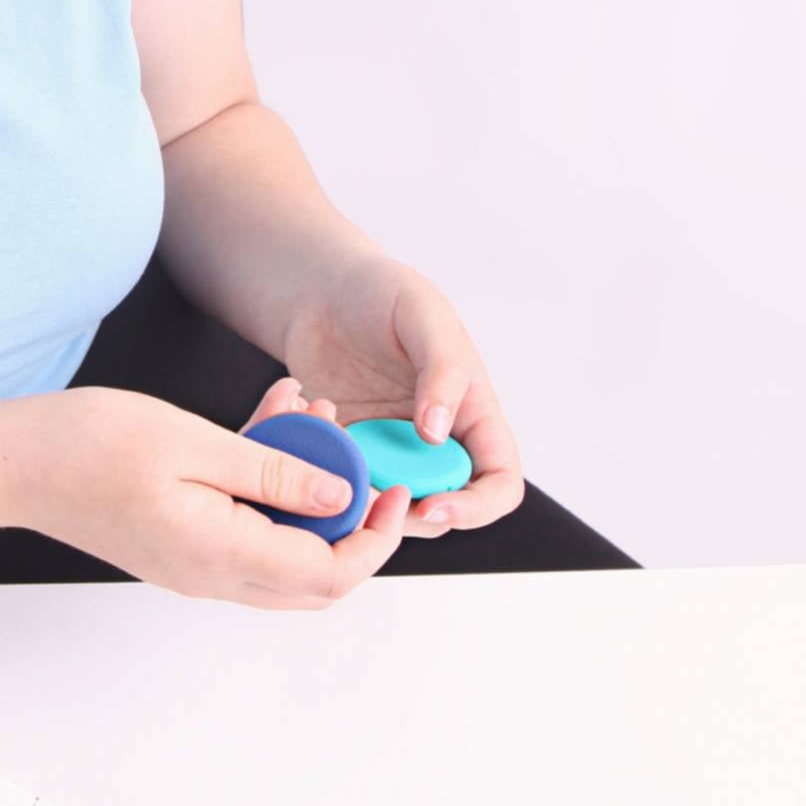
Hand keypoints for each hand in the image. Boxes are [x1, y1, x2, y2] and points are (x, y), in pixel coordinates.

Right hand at [16, 380, 413, 609]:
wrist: (13, 464)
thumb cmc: (88, 445)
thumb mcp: (194, 442)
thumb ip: (274, 473)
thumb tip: (342, 496)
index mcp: (222, 555)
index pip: (330, 574)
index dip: (373, 538)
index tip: (390, 490)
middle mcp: (212, 574)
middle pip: (314, 576)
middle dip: (349, 519)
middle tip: (359, 460)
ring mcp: (193, 564)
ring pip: (281, 550)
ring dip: (307, 495)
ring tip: (307, 420)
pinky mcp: (177, 545)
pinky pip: (245, 531)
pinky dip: (267, 489)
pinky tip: (265, 425)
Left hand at [275, 245, 524, 541]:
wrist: (321, 289)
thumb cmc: (384, 292)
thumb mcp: (422, 315)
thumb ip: (441, 370)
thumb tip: (437, 433)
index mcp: (472, 415)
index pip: (498, 484)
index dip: (476, 508)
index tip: (435, 506)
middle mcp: (436, 443)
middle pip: (443, 510)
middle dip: (410, 516)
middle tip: (370, 497)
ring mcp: (390, 452)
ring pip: (390, 508)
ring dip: (365, 502)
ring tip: (334, 465)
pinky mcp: (347, 452)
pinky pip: (343, 485)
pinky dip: (326, 476)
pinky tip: (306, 435)